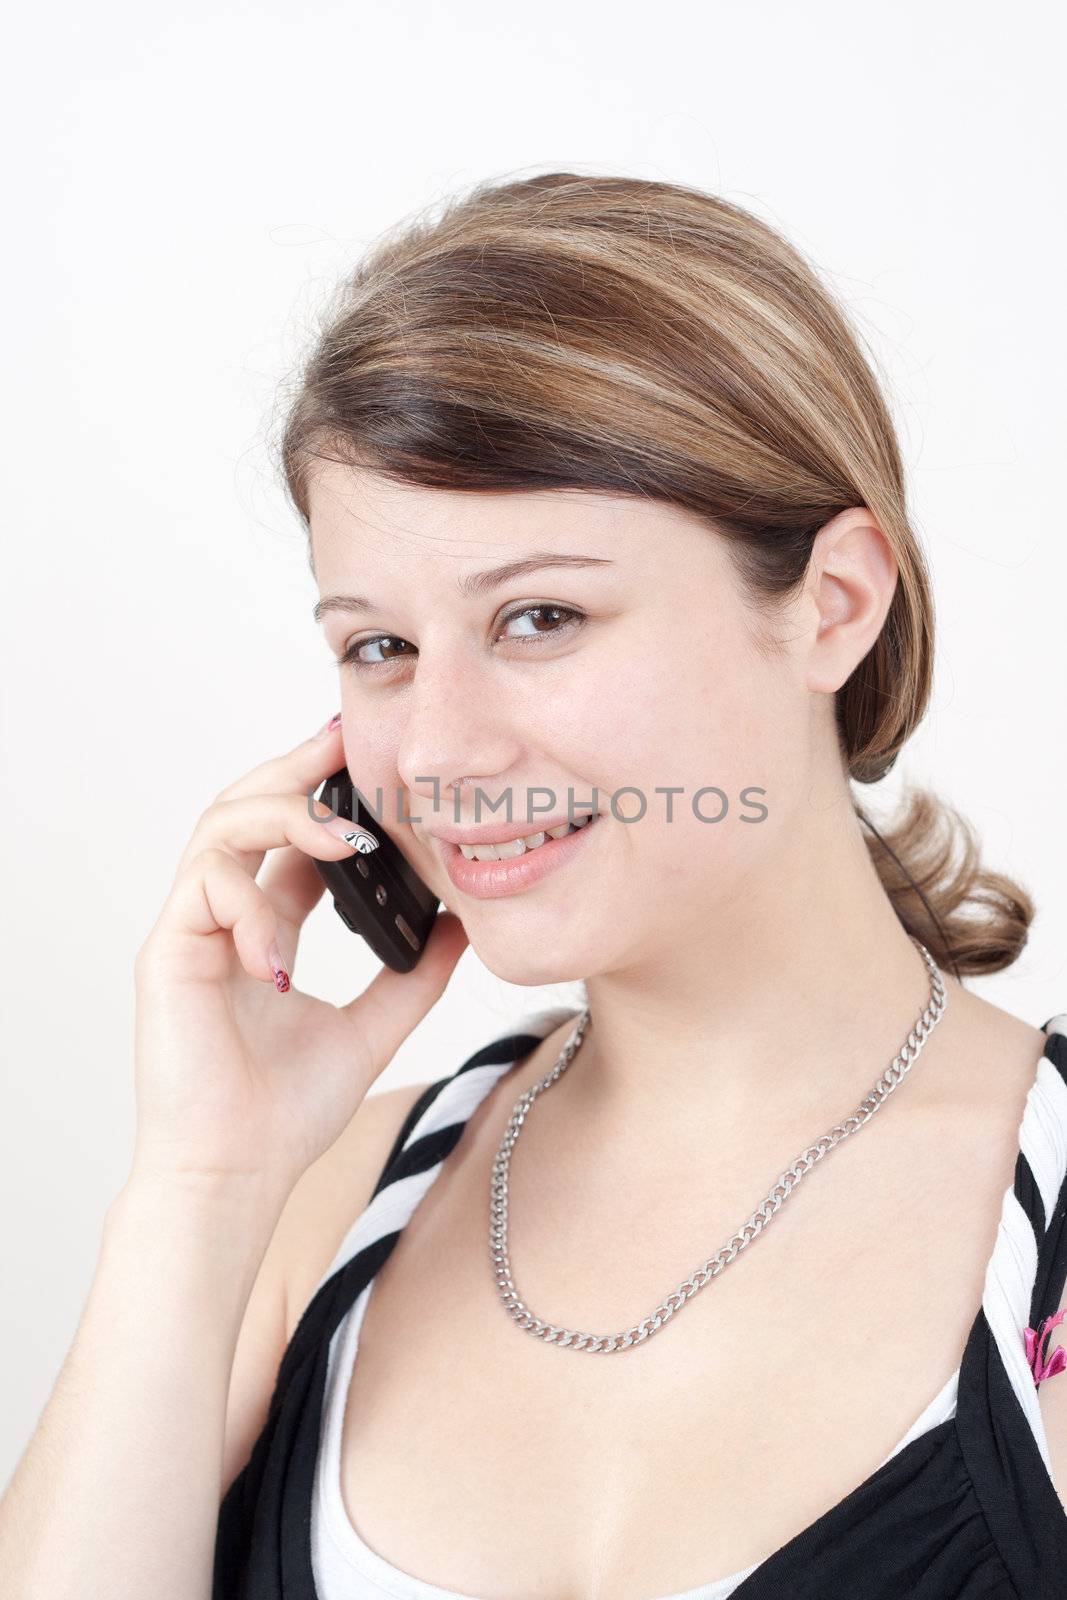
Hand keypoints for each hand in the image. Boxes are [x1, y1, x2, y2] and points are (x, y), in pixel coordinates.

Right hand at [128, 717, 467, 1197]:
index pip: (290, 835)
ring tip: (341, 837)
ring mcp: (192, 931)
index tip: (372, 758)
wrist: (236, 1176)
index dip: (327, 792)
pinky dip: (251, 903)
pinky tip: (284, 954)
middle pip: (248, 809)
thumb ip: (414, 976)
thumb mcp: (374, 1029)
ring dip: (282, 816)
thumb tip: (464, 923)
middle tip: (344, 740)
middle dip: (296, 767)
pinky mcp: (166, 954)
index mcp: (266, 926)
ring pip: (220, 827)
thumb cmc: (285, 1113)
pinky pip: (204, 887)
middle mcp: (225, 917)